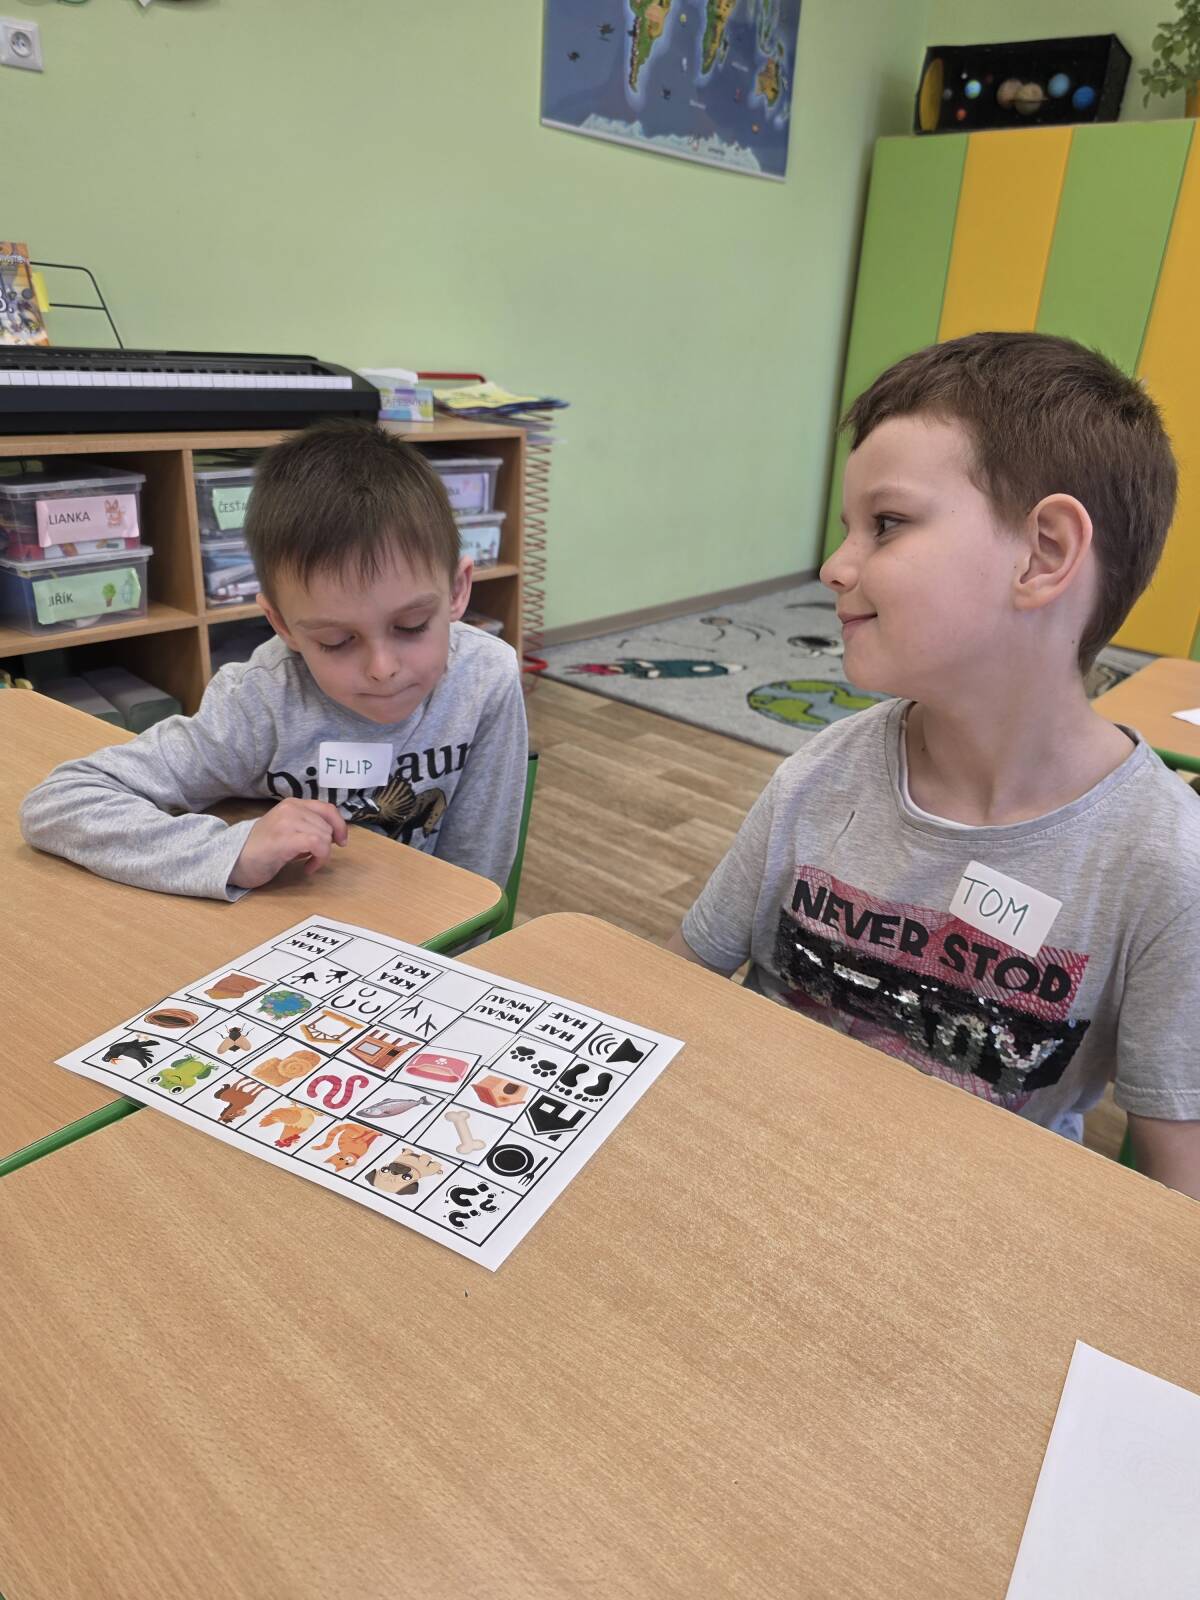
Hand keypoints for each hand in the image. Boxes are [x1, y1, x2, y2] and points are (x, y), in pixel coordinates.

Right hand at [229, 799, 348, 889]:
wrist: (234, 861)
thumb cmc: (262, 850)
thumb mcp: (288, 831)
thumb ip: (308, 826)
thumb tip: (335, 834)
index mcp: (292, 804)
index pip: (328, 809)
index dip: (340, 825)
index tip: (341, 842)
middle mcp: (291, 808)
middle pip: (327, 826)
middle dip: (327, 846)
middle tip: (313, 859)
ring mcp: (286, 822)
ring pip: (324, 836)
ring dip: (322, 856)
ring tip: (307, 864)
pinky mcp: (284, 839)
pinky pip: (317, 844)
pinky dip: (319, 859)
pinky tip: (307, 868)